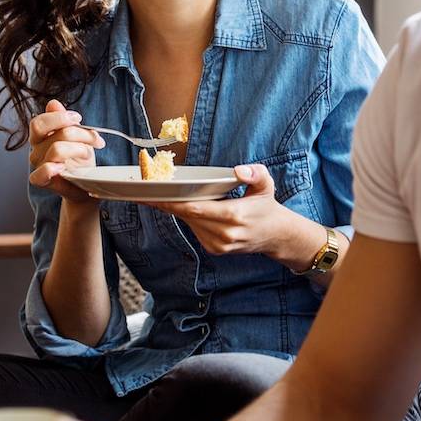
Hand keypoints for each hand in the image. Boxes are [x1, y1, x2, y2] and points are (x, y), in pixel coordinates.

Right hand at [28, 99, 104, 205]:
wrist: (86, 184)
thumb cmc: (80, 159)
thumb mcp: (77, 136)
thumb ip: (65, 121)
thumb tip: (53, 103)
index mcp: (41, 136)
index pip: (39, 122)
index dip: (60, 117)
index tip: (79, 118)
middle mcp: (36, 149)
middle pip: (54, 133)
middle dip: (78, 133)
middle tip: (93, 138)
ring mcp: (38, 165)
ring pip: (57, 149)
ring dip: (80, 149)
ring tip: (88, 154)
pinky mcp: (41, 181)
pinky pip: (40, 173)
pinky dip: (50, 168)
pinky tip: (62, 168)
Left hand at [144, 164, 324, 271]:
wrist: (275, 235)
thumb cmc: (266, 206)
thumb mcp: (267, 185)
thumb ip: (256, 173)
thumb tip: (239, 170)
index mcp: (234, 216)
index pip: (196, 209)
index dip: (172, 202)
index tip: (153, 195)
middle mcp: (224, 234)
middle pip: (187, 216)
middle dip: (167, 203)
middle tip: (145, 190)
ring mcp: (218, 245)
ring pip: (189, 223)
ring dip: (177, 210)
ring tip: (161, 195)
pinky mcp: (214, 250)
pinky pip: (195, 230)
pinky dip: (189, 218)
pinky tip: (185, 207)